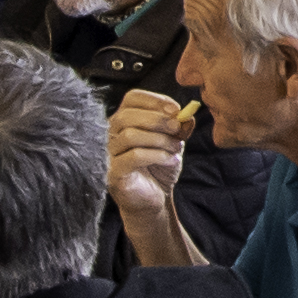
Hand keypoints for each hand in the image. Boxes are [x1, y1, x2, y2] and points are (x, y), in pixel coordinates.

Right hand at [107, 94, 190, 256]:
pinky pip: (133, 157)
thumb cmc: (159, 167)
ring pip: (130, 135)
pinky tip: (169, 160)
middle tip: (177, 128)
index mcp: (124, 120)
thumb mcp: (173, 142)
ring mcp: (109, 154)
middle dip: (157, 119)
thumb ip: (179, 128)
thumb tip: (188, 116)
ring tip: (176, 148)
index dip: (155, 100)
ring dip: (159, 139)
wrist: (155, 198)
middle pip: (127, 115)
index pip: (132, 98)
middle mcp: (111, 134)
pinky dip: (156, 155)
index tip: (176, 109)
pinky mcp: (113, 173)